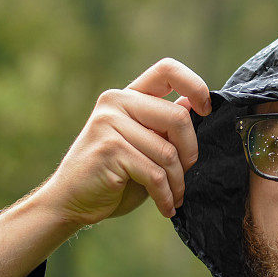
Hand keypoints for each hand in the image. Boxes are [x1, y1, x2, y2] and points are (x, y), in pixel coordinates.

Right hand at [37, 58, 210, 226]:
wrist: (70, 202)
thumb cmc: (115, 176)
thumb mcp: (145, 146)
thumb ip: (164, 124)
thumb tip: (192, 103)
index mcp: (128, 96)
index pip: (167, 70)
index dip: (195, 85)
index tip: (207, 110)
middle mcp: (116, 102)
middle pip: (178, 118)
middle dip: (191, 153)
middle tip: (186, 175)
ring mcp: (109, 123)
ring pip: (168, 152)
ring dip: (177, 182)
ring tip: (174, 196)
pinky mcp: (109, 149)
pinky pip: (154, 174)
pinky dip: (165, 195)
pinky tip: (165, 206)